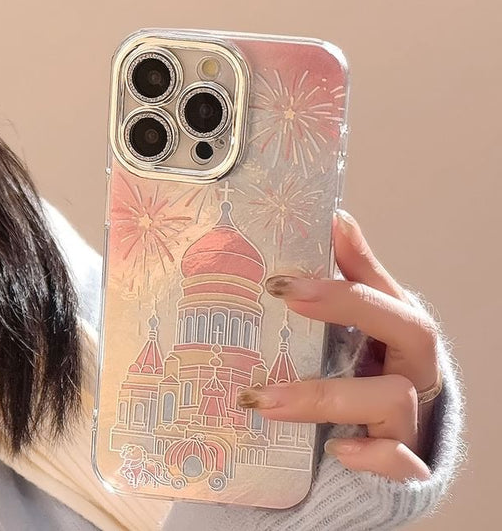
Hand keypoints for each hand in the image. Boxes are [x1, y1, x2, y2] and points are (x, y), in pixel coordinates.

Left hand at [237, 209, 439, 481]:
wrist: (393, 437)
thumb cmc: (375, 370)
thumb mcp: (368, 322)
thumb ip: (357, 275)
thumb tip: (338, 218)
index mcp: (405, 331)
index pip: (386, 298)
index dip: (340, 286)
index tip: (281, 280)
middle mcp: (417, 369)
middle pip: (410, 331)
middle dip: (346, 310)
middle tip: (282, 298)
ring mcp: (415, 416)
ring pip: (392, 399)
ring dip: (322, 396)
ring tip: (261, 399)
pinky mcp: (409, 461)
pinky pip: (401, 460)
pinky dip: (370, 455)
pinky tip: (336, 449)